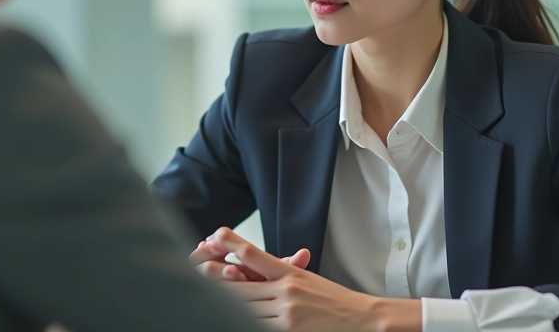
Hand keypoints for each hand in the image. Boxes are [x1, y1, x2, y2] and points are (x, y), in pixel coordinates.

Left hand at [206, 228, 422, 331]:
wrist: (362, 318)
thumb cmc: (333, 300)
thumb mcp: (307, 279)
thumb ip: (280, 274)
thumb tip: (253, 268)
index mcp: (290, 274)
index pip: (256, 256)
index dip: (233, 246)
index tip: (215, 236)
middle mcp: (286, 291)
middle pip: (242, 285)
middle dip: (216, 280)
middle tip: (196, 269)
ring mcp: (286, 313)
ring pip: (245, 309)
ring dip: (224, 304)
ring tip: (202, 297)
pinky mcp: (288, 331)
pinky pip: (258, 325)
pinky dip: (242, 321)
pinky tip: (230, 318)